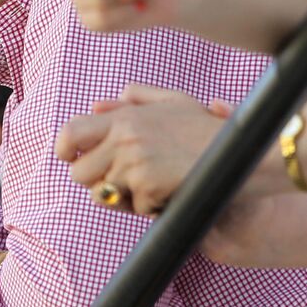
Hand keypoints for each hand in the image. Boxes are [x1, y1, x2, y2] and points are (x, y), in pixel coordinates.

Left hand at [56, 84, 228, 215]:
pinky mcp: (148, 188)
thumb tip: (95, 105)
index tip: (71, 159)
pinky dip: (149, 207)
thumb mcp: (173, 102)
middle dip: (95, 180)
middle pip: (79, 173)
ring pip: (101, 194)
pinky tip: (169, 192)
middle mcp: (124, 139)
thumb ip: (136, 98)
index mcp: (125, 118)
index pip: (70, 133)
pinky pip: (133, 208)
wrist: (242, 154)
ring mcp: (134, 164)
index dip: (64, 150)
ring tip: (149, 186)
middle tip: (120, 180)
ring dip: (121, 197)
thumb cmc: (207, 130)